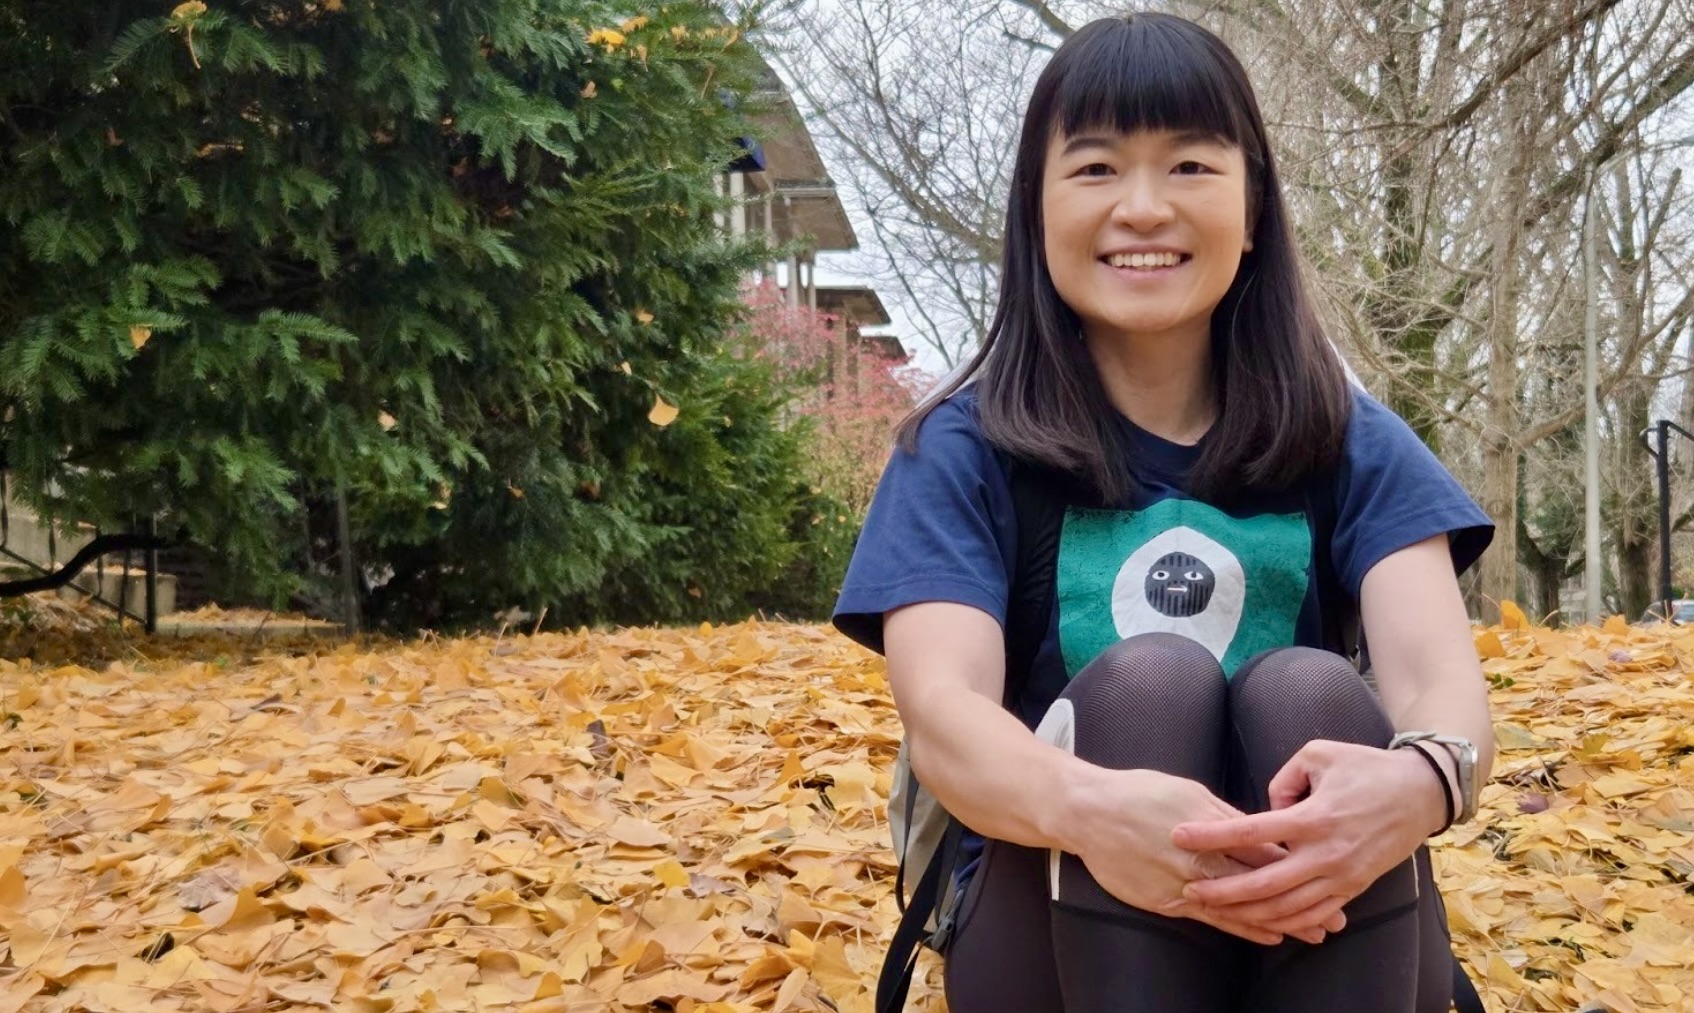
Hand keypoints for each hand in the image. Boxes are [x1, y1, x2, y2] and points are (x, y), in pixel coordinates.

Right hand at [1063, 768, 1345, 945]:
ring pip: (1242, 906)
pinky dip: (1244, 928)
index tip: (1331, 870)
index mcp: (1212, 824)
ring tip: (1313, 933)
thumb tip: (1256, 827)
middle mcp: (1202, 856)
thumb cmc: (1138, 793)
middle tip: (1337, 917)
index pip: (1265, 847)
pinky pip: (1213, 919)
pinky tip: (1268, 936)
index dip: (1300, 863)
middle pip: (1263, 882)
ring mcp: (1185, 881)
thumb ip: (1223, 816)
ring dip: (1280, 921)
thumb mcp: (1187, 792)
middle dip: (1302, 900)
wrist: (1089, 812)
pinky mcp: (1167, 900)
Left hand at [1169, 740, 1445, 936]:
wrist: (1421, 793)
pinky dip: (1285, 923)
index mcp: (1313, 817)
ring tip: (1215, 910)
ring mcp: (1341, 876)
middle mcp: (1325, 853)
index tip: (1179, 836)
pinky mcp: (1354, 889)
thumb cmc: (1367, 767)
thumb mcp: (1319, 754)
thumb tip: (1266, 806)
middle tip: (1189, 889)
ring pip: (1287, 908)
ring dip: (1248, 913)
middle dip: (1222, 891)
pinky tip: (1259, 922)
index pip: (1250, 831)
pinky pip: (1314, 915)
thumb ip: (1283, 778)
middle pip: (1264, 883)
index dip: (1211, 836)